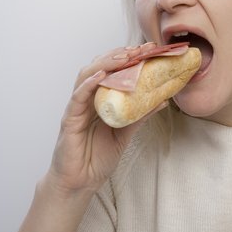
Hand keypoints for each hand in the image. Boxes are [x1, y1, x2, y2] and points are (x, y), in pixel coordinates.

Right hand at [46, 42, 160, 193]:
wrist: (81, 182)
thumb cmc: (98, 157)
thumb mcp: (125, 133)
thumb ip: (139, 116)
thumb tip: (162, 100)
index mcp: (100, 100)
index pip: (113, 71)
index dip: (130, 58)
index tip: (149, 50)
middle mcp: (87, 99)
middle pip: (100, 67)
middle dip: (120, 55)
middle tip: (141, 49)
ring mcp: (77, 107)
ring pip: (87, 76)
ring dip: (105, 63)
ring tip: (124, 57)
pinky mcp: (69, 119)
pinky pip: (77, 97)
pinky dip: (88, 84)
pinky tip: (100, 76)